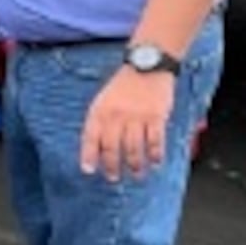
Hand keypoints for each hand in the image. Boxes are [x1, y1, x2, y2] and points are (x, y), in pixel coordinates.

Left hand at [80, 66, 175, 180]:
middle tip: (114, 178)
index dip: (88, 155)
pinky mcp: (156, 117)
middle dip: (112, 166)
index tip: (88, 171)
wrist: (147, 66)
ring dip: (134, 166)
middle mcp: (116, 116)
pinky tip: (155, 163)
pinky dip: (155, 155)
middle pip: (112, 148)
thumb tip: (95, 148)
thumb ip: (99, 122)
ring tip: (136, 175)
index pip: (90, 137)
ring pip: (134, 149)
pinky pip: (155, 142)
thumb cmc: (123, 86)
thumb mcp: (103, 100)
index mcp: (100, 111)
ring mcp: (137, 117)